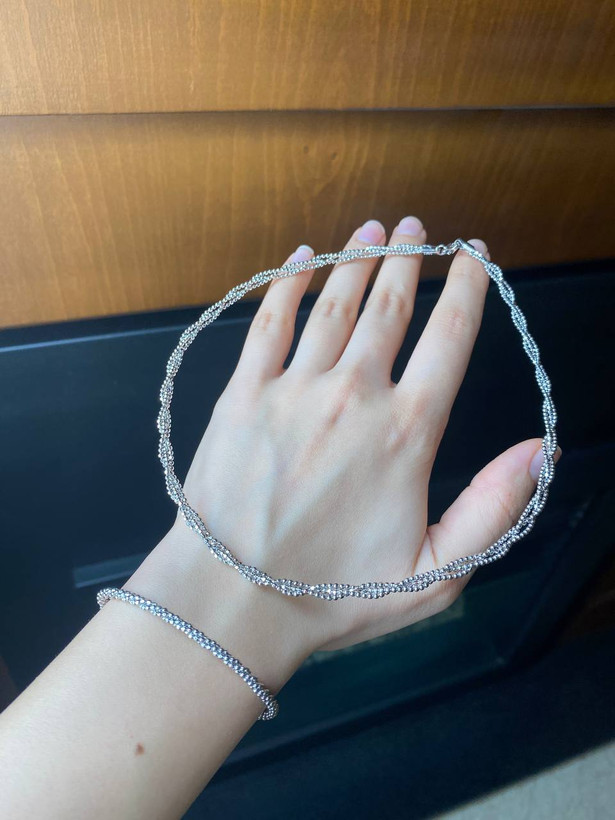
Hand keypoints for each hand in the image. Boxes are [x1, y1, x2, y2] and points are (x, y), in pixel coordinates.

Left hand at [167, 216, 560, 657]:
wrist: (234, 601)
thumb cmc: (335, 594)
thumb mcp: (436, 574)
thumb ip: (494, 510)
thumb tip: (539, 450)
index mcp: (406, 433)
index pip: (449, 339)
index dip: (467, 289)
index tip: (474, 255)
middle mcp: (354, 396)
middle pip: (390, 307)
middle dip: (409, 258)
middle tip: (417, 226)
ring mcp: (293, 389)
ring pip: (334, 303)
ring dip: (357, 258)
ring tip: (374, 227)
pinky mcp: (242, 394)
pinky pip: (269, 320)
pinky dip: (287, 281)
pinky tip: (303, 257)